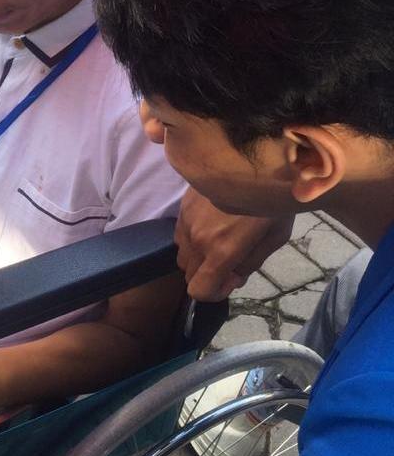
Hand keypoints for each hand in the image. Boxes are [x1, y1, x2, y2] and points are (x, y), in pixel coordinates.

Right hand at [175, 188, 291, 300]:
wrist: (262, 162)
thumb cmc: (275, 203)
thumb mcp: (274, 239)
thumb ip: (249, 264)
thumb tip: (231, 278)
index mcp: (221, 251)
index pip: (199, 290)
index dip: (214, 293)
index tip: (231, 278)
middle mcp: (198, 239)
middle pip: (188, 275)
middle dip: (207, 275)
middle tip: (230, 260)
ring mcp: (186, 222)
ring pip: (182, 255)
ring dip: (198, 257)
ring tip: (220, 240)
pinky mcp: (182, 207)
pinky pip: (180, 235)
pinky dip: (193, 238)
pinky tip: (213, 223)